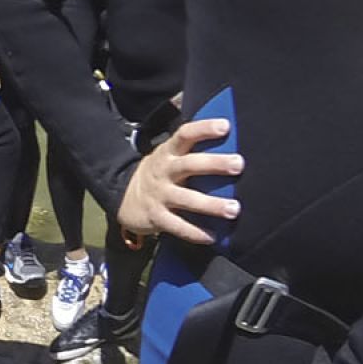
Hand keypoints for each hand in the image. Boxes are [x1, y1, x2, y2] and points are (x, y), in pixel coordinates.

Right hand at [115, 118, 241, 245]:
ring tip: (234, 209)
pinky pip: (177, 226)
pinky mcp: (156, 217)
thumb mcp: (168, 156)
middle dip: (214, 164)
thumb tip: (228, 140)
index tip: (225, 126)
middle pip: (189, 164)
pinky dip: (195, 233)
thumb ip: (191, 151)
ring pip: (187, 199)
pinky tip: (212, 237)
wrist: (123, 197)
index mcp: (168, 152)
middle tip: (239, 164)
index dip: (204, 129)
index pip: (185, 134)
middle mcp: (164, 171)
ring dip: (212, 204)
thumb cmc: (159, 173)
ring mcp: (159, 195)